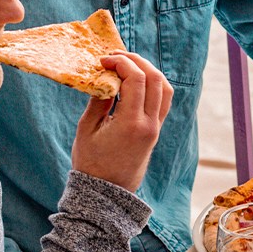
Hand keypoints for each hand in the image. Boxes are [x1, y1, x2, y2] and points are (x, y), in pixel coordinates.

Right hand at [70, 53, 172, 189]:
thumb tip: (105, 76)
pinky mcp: (156, 131)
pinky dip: (152, 85)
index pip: (137, 79)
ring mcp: (156, 128)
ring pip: (165, 88)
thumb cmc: (91, 163)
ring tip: (126, 65)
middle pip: (155, 79)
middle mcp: (150, 124)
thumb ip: (98, 99)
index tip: (103, 60)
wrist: (106, 194)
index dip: (121, 63)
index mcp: (132, 123)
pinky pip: (162, 100)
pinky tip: (134, 81)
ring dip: (148, 71)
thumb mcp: (87, 129)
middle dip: (136, 61)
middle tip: (115, 56)